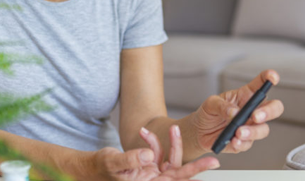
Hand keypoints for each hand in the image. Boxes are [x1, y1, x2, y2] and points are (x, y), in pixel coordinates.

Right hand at [90, 125, 219, 180]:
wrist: (90, 168)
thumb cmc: (99, 168)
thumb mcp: (113, 162)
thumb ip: (131, 159)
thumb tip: (149, 156)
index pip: (175, 180)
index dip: (192, 174)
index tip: (210, 166)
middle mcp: (153, 180)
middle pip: (179, 173)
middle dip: (195, 164)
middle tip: (214, 160)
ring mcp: (152, 173)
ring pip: (168, 158)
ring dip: (166, 143)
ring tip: (157, 129)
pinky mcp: (148, 165)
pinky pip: (156, 152)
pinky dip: (152, 141)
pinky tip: (143, 132)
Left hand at [191, 69, 283, 153]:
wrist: (199, 132)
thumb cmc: (209, 113)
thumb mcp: (211, 103)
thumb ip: (222, 106)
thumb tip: (234, 112)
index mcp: (246, 95)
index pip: (261, 84)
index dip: (269, 78)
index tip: (272, 77)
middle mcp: (252, 111)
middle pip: (274, 108)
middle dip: (269, 112)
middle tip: (255, 116)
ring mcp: (250, 126)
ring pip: (263, 129)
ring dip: (253, 131)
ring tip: (238, 132)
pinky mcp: (244, 141)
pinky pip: (248, 144)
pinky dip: (241, 143)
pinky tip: (234, 141)